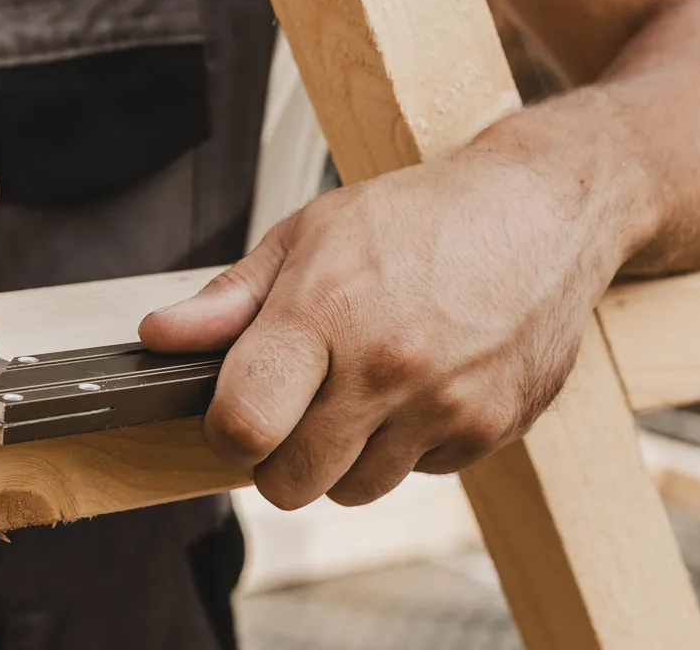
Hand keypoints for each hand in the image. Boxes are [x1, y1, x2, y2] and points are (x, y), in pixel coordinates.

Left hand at [140, 147, 624, 508]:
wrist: (539, 211)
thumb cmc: (416, 216)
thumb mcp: (307, 234)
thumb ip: (229, 298)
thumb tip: (159, 336)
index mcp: (325, 310)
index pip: (244, 425)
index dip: (225, 432)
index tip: (233, 414)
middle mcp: (386, 366)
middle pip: (291, 482)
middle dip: (279, 456)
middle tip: (294, 408)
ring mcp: (444, 404)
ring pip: (355, 489)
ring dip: (344, 456)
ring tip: (361, 389)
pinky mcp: (493, 429)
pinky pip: (421, 474)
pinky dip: (409, 446)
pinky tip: (419, 387)